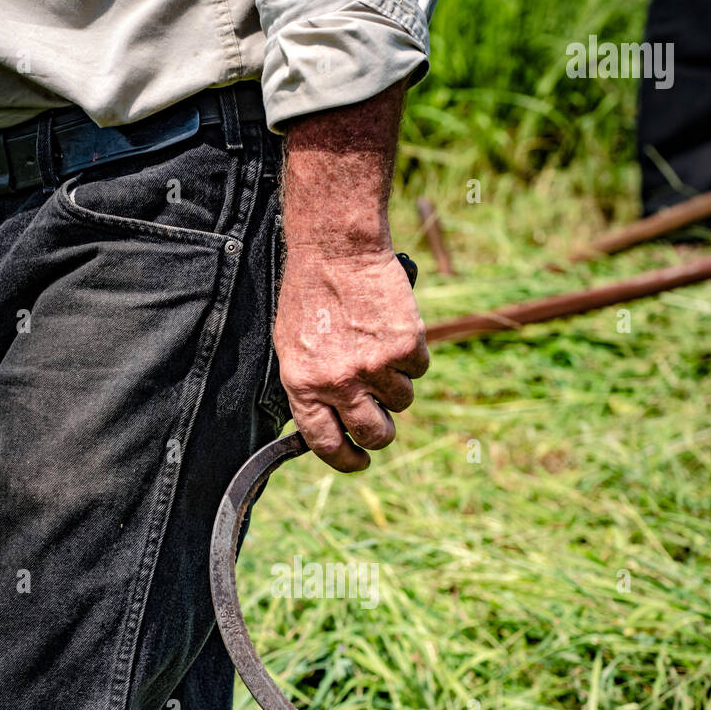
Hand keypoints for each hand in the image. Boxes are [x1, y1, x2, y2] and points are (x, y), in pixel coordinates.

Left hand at [273, 246, 429, 471]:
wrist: (337, 248)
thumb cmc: (310, 294)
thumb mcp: (291, 347)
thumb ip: (310, 388)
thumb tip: (330, 424)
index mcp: (304, 386)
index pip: (326, 444)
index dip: (346, 460)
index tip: (359, 461)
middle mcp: (339, 382)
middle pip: (375, 434)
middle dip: (382, 434)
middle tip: (383, 423)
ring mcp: (375, 366)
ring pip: (402, 401)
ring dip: (396, 383)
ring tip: (379, 349)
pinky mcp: (405, 346)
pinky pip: (419, 369)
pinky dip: (411, 354)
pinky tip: (391, 329)